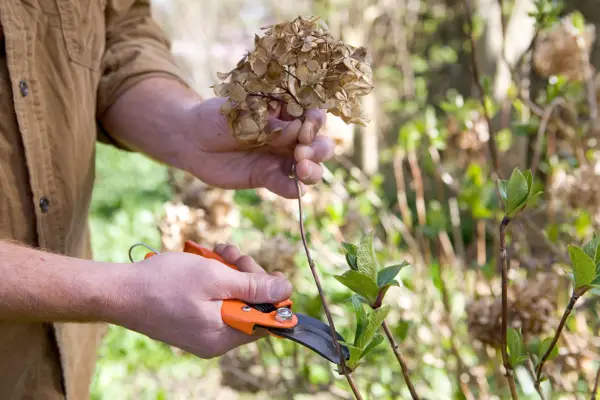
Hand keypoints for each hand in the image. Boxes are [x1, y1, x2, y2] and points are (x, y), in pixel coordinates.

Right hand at [112, 244, 291, 358]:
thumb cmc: (164, 283)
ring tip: (218, 252)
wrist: (119, 290)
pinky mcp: (190, 321)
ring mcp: (201, 331)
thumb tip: (286, 290)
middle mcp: (214, 340)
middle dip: (247, 276)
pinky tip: (208, 261)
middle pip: (249, 307)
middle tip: (233, 254)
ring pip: (232, 299)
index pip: (266, 321)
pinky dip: (215, 279)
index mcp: (223, 336)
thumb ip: (253, 287)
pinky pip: (214, 301)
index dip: (271, 295)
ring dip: (230, 272)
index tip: (268, 272)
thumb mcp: (215, 278)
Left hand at [181, 97, 334, 198]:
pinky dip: (295, 189)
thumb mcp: (241, 114)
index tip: (305, 126)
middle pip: (319, 143)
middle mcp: (290, 136)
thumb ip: (268, 123)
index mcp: (286, 112)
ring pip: (311, 167)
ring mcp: (281, 158)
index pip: (313, 115)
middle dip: (318, 149)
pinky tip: (295, 189)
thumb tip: (296, 129)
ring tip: (302, 169)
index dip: (315, 121)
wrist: (192, 140)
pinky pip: (288, 186)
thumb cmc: (216, 118)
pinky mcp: (269, 177)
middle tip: (302, 152)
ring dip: (313, 170)